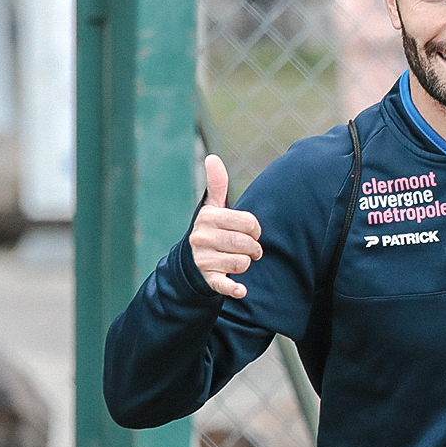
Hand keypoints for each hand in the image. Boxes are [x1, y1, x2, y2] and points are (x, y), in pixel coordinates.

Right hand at [189, 155, 262, 298]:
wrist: (190, 262)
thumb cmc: (209, 230)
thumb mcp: (211, 208)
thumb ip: (216, 184)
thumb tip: (212, 157)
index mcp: (208, 218)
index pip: (248, 222)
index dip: (255, 228)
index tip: (250, 231)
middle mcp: (202, 238)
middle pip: (247, 244)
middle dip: (254, 248)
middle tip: (251, 249)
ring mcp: (204, 259)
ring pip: (242, 262)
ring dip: (246, 263)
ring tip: (239, 259)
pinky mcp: (207, 278)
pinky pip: (224, 284)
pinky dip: (234, 288)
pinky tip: (241, 289)